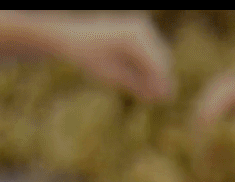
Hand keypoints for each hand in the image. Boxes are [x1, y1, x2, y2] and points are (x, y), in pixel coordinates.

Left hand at [50, 16, 177, 101]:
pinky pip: (149, 54)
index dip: (162, 83)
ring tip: (148, 93)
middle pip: (162, 59)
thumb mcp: (111, 75)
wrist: (69, 36)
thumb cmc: (86, 56)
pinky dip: (145, 67)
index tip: (165, 100)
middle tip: (161, 99)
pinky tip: (140, 81)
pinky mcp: (138, 33)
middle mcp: (142, 28)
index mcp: (135, 37)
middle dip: (160, 79)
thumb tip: (158, 97)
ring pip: (157, 57)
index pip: (157, 64)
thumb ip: (136, 85)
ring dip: (153, 74)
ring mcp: (141, 28)